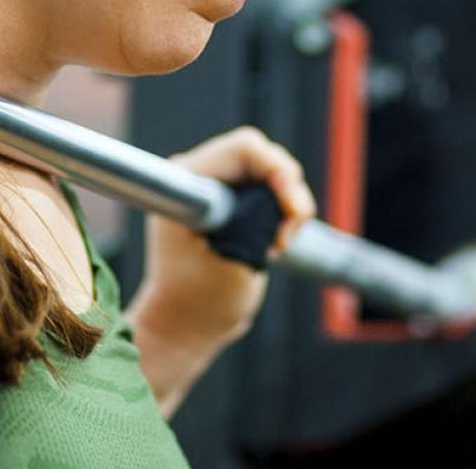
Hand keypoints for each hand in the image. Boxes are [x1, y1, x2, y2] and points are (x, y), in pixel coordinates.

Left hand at [131, 126, 316, 350]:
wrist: (183, 326)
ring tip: (278, 245)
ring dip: (288, 205)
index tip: (291, 211)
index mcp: (186, 182)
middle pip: (261, 156)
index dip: (278, 171)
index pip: (244, 149)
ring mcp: (213, 185)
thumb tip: (287, 199)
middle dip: (288, 190)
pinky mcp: (228, 200)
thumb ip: (260, 223)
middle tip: (288, 236)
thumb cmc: (199, 301)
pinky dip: (283, 211)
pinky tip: (276, 242)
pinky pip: (268, 189)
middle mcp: (197, 174)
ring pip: (269, 172)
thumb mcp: (236, 262)